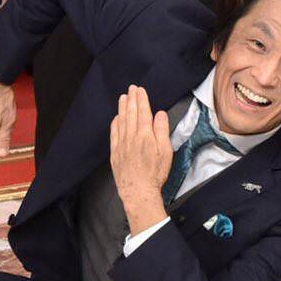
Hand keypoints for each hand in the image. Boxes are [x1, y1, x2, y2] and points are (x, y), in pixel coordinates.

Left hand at [109, 86, 173, 221]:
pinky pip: (114, 133)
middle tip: (131, 89)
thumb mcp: (166, 151)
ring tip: (123, 98)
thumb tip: (159, 114)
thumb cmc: (155, 173)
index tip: (140, 90)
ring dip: (122, 108)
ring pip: (121, 121)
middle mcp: (131, 137)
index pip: (143, 112)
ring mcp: (121, 144)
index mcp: (145, 135)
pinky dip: (115, 123)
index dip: (142, 100)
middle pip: (131, 114)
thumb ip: (162, 130)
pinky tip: (116, 118)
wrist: (138, 191)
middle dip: (132, 100)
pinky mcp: (115, 153)